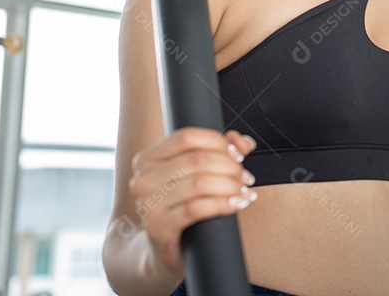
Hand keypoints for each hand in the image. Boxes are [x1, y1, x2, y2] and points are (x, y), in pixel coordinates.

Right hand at [128, 127, 257, 277]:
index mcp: (148, 159)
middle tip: (245, 177)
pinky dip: (222, 204)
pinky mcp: (158, 228)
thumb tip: (243, 142)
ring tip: (243, 191)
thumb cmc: (183, 207)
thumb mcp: (196, 175)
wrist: (164, 252)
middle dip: (230, 166)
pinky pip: (196, 209)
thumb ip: (219, 152)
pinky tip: (236, 204)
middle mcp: (143, 179)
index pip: (186, 137)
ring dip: (230, 185)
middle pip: (197, 160)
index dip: (217, 142)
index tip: (237, 154)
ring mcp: (148, 204)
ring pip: (200, 183)